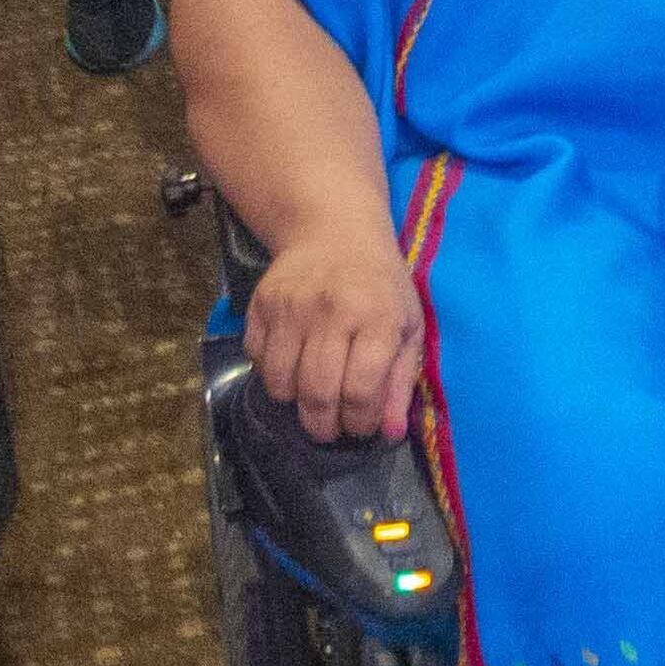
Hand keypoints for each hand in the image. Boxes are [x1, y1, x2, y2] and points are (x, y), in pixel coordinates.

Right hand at [246, 222, 427, 441]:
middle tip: (330, 428)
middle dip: (324, 426)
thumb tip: (391, 434)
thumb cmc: (380, 285)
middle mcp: (331, 313)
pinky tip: (292, 367)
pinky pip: (257, 360)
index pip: (361, 391)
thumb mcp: (407, 326)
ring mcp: (290, 308)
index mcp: (376, 319)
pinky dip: (272, 375)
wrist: (335, 232)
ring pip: (281, 384)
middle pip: (318, 394)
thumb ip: (400, 381)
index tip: (360, 427)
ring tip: (310, 399)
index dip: (360, 422)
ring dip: (295, 404)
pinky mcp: (260, 304)